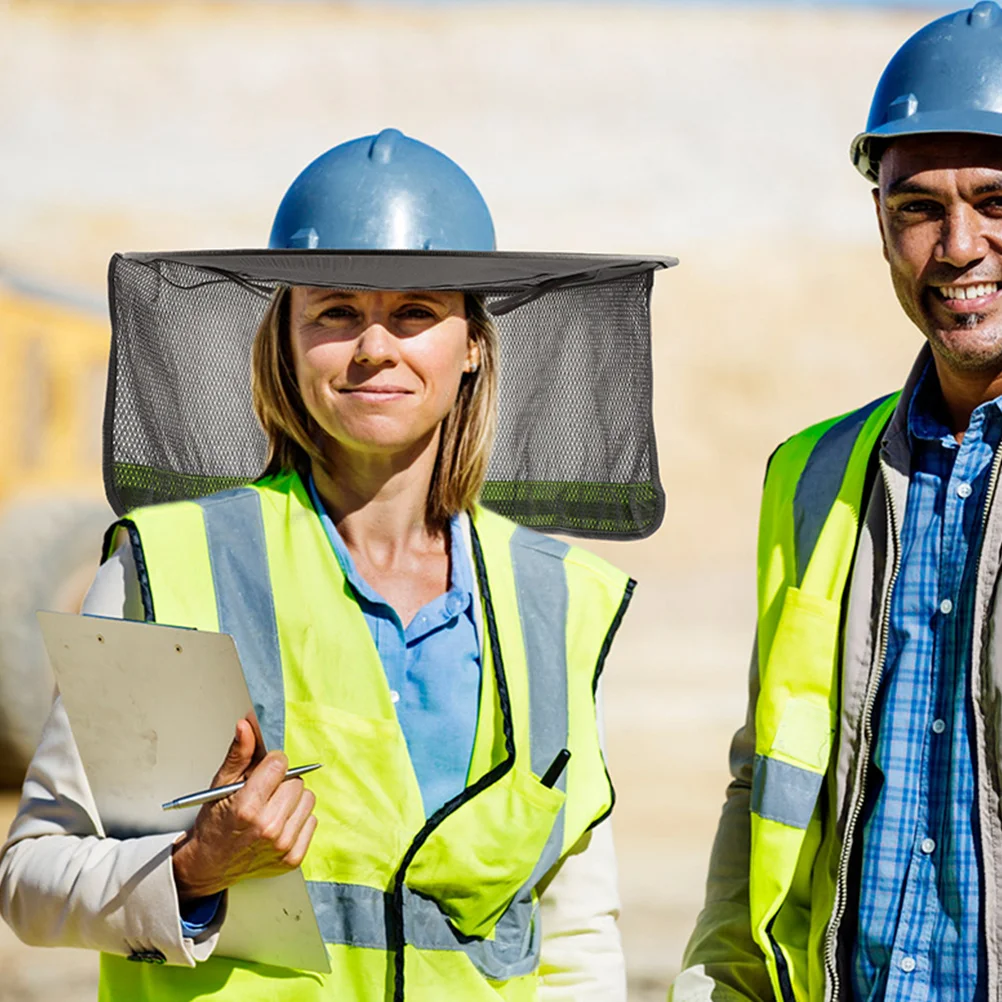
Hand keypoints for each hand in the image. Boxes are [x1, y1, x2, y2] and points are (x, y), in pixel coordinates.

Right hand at [171, 719, 317, 900]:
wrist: (211, 864)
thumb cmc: (215, 824)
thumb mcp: (220, 785)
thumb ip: (238, 754)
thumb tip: (247, 725)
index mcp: (247, 807)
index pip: (280, 764)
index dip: (271, 764)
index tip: (262, 773)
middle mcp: (267, 828)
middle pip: (296, 782)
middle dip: (281, 782)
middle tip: (263, 795)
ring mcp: (282, 846)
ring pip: (307, 799)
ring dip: (292, 800)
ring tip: (271, 809)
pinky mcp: (293, 858)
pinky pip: (312, 821)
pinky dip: (298, 820)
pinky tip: (279, 824)